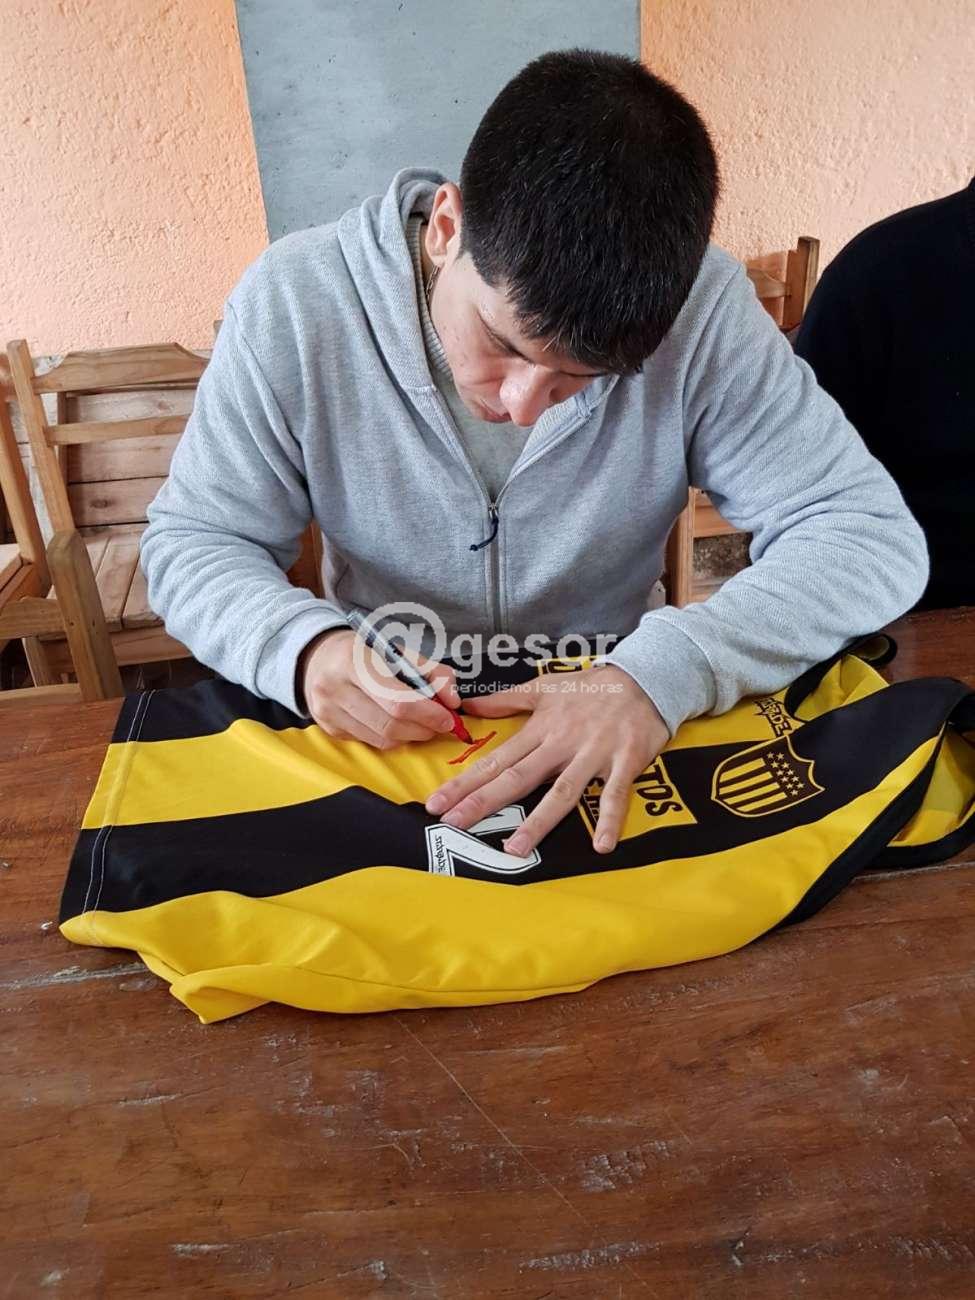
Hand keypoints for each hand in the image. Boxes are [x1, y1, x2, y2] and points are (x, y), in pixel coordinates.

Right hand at [299, 628, 461, 748]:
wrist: (318, 657)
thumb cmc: (365, 653)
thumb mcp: (399, 651)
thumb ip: (432, 672)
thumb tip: (452, 702)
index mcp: (354, 661)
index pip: (397, 700)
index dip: (428, 714)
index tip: (448, 718)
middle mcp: (335, 688)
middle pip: (391, 725)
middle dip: (423, 729)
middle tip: (439, 724)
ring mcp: (328, 712)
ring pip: (382, 740)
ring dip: (410, 736)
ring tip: (420, 723)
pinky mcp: (328, 729)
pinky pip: (370, 742)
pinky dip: (390, 737)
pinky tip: (394, 723)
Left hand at [424, 665, 668, 854]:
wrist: (644, 678)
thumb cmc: (592, 687)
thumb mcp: (546, 687)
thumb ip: (506, 700)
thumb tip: (469, 706)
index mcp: (540, 729)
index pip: (496, 760)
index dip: (466, 782)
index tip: (438, 803)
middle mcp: (561, 744)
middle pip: (518, 778)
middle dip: (484, 802)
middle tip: (455, 824)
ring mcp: (593, 755)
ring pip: (561, 792)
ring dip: (539, 822)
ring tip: (516, 849)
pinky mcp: (624, 763)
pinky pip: (615, 796)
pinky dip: (609, 820)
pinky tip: (601, 846)